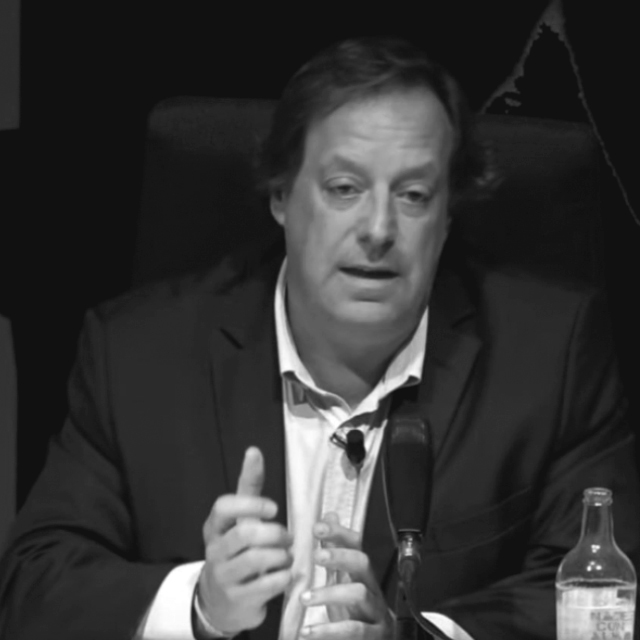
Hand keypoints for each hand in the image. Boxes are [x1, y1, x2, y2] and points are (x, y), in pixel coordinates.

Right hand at [197, 447, 292, 634]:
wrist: (221, 602)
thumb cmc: (236, 550)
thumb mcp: (239, 520)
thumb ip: (249, 487)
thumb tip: (254, 450)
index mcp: (215, 527)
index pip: (223, 507)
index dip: (251, 504)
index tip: (274, 508)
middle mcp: (215, 550)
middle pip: (245, 534)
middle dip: (275, 533)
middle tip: (287, 537)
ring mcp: (224, 577)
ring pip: (258, 559)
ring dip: (282, 555)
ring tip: (287, 556)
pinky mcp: (238, 599)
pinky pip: (267, 584)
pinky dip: (283, 577)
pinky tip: (285, 574)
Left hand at [300, 512, 393, 638]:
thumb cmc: (356, 609)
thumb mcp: (342, 578)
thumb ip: (334, 550)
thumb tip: (329, 515)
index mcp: (361, 572)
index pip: (355, 544)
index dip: (339, 533)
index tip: (318, 527)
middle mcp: (371, 587)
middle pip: (362, 563)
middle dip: (340, 556)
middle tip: (317, 556)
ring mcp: (375, 611)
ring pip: (358, 594)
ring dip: (329, 594)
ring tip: (304, 598)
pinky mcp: (374, 634)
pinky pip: (354, 630)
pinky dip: (329, 631)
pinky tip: (308, 631)